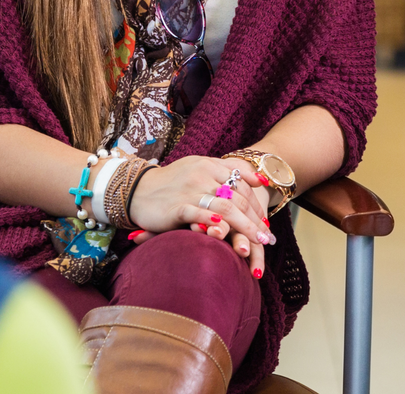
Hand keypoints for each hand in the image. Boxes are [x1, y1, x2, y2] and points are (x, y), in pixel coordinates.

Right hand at [126, 155, 273, 277]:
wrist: (136, 188)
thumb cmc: (173, 181)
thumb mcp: (200, 167)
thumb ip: (228, 171)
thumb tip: (260, 179)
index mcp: (210, 164)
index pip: (242, 184)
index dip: (256, 204)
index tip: (265, 221)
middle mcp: (203, 175)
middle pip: (238, 198)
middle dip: (256, 219)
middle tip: (268, 236)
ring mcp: (190, 190)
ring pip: (226, 208)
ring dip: (246, 226)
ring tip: (259, 240)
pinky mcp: (178, 207)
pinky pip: (200, 215)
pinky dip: (216, 224)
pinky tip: (228, 234)